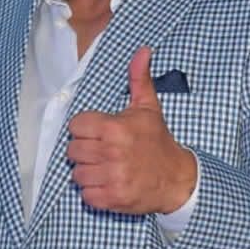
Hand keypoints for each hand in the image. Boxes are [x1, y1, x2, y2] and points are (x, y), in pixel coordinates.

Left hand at [67, 46, 196, 214]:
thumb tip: (143, 50)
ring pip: (77, 174)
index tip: (99, 133)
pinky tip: (107, 183)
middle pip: (73, 150)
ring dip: (88, 172)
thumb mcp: (148, 108)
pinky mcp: (113, 198)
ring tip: (104, 168)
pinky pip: (86, 196)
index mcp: (115, 128)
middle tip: (101, 151)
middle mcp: (112, 152)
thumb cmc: (158, 141)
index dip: (85, 129)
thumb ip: (139, 79)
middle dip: (84, 151)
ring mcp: (112, 177)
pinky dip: (93, 192)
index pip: (76, 126)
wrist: (176, 178)